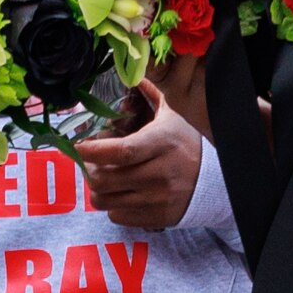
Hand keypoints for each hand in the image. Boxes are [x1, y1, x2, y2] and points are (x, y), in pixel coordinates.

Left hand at [76, 89, 202, 230]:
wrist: (215, 181)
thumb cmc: (187, 145)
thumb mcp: (173, 118)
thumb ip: (152, 95)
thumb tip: (135, 74)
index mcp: (161, 144)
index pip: (122, 151)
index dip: (93, 151)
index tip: (76, 147)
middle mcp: (159, 174)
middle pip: (106, 179)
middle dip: (90, 170)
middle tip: (91, 163)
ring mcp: (157, 199)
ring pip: (106, 201)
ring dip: (98, 189)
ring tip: (105, 178)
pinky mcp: (156, 218)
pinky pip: (117, 216)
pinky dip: (113, 205)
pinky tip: (122, 193)